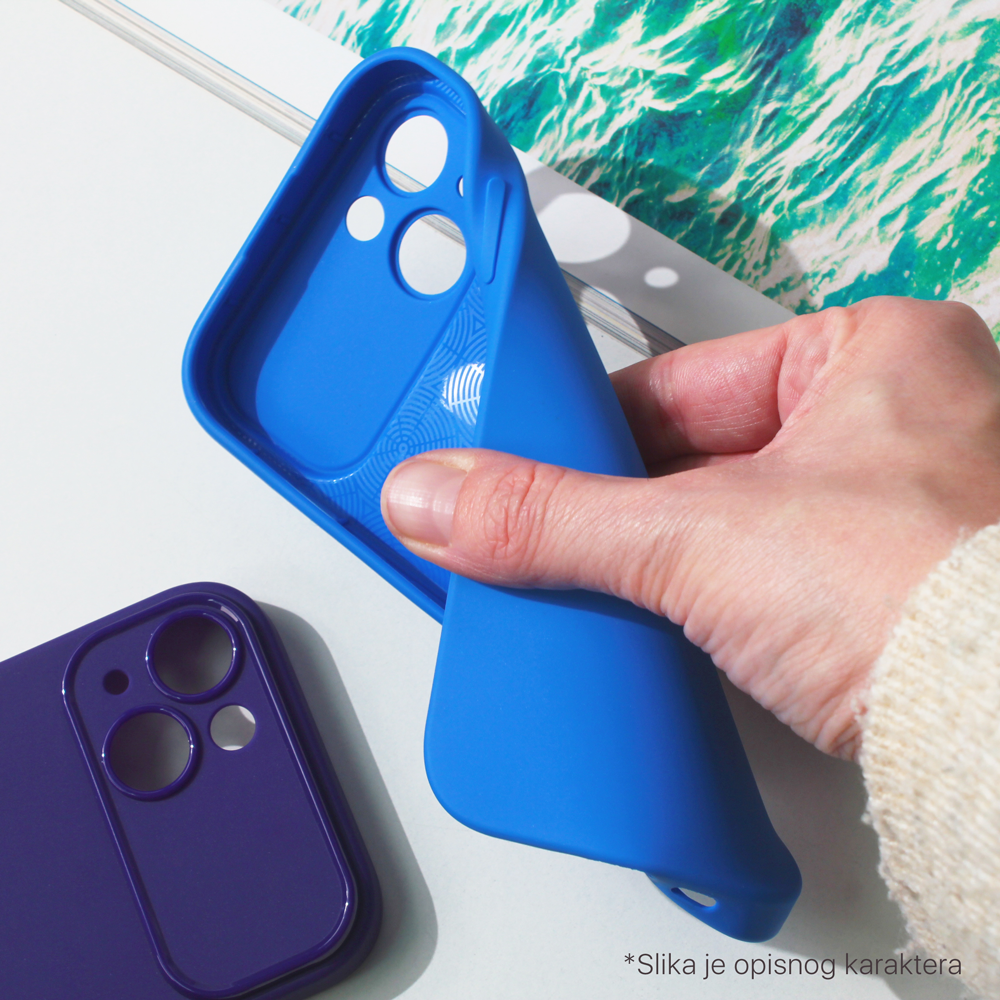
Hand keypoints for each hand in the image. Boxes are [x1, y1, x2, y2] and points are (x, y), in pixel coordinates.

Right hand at [380, 297, 999, 759]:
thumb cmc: (938, 599)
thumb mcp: (701, 539)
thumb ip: (555, 517)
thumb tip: (444, 498)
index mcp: (875, 353)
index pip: (676, 378)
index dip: (586, 427)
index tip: (523, 461)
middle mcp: (902, 423)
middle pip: (700, 456)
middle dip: (622, 506)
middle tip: (548, 535)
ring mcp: (905, 512)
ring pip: (733, 522)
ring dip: (667, 559)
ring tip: (605, 586)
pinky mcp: (897, 594)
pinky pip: (771, 578)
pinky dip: (714, 602)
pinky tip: (673, 626)